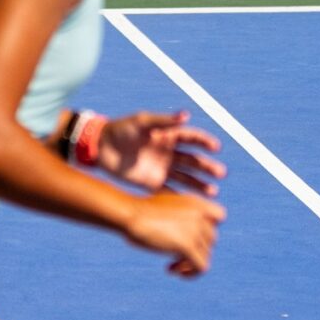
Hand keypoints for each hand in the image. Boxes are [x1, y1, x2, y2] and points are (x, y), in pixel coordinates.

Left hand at [96, 110, 224, 196]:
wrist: (99, 147)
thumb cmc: (120, 129)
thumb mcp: (142, 122)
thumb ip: (163, 120)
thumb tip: (186, 115)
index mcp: (168, 135)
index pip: (192, 139)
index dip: (205, 142)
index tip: (216, 147)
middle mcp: (168, 153)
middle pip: (193, 160)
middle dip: (207, 167)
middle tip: (220, 173)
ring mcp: (161, 169)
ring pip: (186, 178)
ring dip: (199, 185)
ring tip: (213, 192)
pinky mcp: (151, 183)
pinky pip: (170, 191)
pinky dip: (181, 197)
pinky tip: (192, 204)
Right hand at [121, 190, 224, 277]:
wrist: (130, 214)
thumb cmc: (138, 210)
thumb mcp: (163, 205)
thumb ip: (178, 215)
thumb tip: (180, 232)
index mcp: (196, 203)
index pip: (220, 217)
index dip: (207, 229)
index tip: (190, 236)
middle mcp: (200, 215)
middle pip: (211, 240)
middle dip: (195, 250)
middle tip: (175, 258)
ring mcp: (196, 230)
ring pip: (206, 255)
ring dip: (189, 264)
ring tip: (171, 266)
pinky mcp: (188, 246)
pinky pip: (201, 267)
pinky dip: (190, 274)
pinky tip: (171, 270)